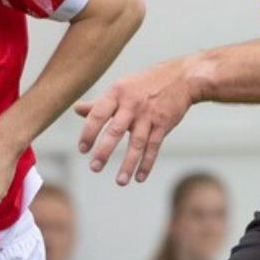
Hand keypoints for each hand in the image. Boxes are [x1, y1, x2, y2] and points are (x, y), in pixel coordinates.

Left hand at [74, 58, 193, 184]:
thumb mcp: (121, 87)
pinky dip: (147, 163)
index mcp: (117, 93)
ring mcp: (149, 115)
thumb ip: (99, 102)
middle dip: (104, 151)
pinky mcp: (163, 124)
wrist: (182, 77)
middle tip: (95, 168)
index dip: (89, 132)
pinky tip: (139, 177)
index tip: (83, 149)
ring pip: (137, 143)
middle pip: (116, 130)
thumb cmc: (146, 83)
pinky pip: (154, 146)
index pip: (98, 114)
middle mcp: (132, 104)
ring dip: (128, 164)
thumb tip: (76, 109)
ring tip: (120, 181)